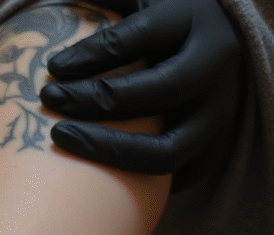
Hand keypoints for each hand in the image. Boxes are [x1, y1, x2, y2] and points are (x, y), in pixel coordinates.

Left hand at [40, 0, 243, 188]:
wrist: (223, 52)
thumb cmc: (167, 23)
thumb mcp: (143, 0)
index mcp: (193, 20)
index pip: (139, 37)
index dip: (91, 54)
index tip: (52, 67)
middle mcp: (213, 67)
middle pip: (155, 92)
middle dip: (94, 99)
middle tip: (50, 100)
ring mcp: (218, 115)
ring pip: (165, 150)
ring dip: (109, 150)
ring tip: (63, 138)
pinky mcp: (214, 152)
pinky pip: (173, 177)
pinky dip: (135, 178)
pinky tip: (96, 170)